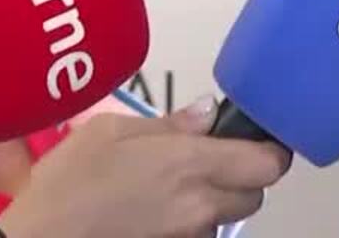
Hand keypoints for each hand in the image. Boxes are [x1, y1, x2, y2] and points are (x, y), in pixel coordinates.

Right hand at [0, 96, 292, 237]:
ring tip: (173, 192)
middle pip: (255, 195)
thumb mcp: (108, 132)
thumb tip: (209, 113)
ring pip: (224, 219)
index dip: (267, 151)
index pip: (269, 163)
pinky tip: (156, 214)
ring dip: (212, 205)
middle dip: (243, 179)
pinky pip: (197, 235)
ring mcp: (189, 236)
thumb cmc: (68, 181)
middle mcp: (201, 205)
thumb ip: (169, 124)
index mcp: (194, 164)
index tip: (252, 140)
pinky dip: (187, 225)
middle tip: (209, 164)